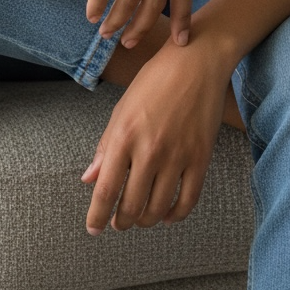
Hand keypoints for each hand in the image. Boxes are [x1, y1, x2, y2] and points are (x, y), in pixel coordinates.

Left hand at [80, 40, 228, 233]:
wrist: (196, 62)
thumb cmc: (154, 80)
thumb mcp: (122, 109)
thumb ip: (105, 147)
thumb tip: (89, 179)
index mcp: (124, 136)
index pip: (105, 190)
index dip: (97, 216)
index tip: (93, 228)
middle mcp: (149, 150)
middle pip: (131, 205)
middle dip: (121, 221)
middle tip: (118, 223)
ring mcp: (177, 156)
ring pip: (157, 208)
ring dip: (145, 220)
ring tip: (140, 219)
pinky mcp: (200, 157)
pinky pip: (187, 200)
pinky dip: (175, 215)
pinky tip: (167, 215)